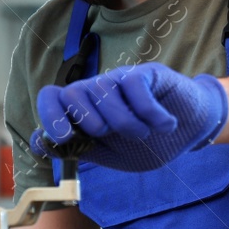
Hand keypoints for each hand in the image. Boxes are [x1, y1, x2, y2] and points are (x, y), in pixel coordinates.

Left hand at [30, 62, 228, 171]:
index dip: (51, 115)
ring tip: (144, 133)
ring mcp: (120, 80)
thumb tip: (39, 142)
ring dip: (126, 123)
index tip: (66, 137)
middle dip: (90, 121)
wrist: (189, 131)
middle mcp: (97, 90)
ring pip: (104, 93)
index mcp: (83, 110)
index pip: (51, 97)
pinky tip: (165, 125)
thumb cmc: (147, 142)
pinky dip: (151, 114)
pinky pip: (135, 87)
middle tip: (112, 134)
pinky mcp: (146, 73)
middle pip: (72, 92)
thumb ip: (80, 148)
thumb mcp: (110, 154)